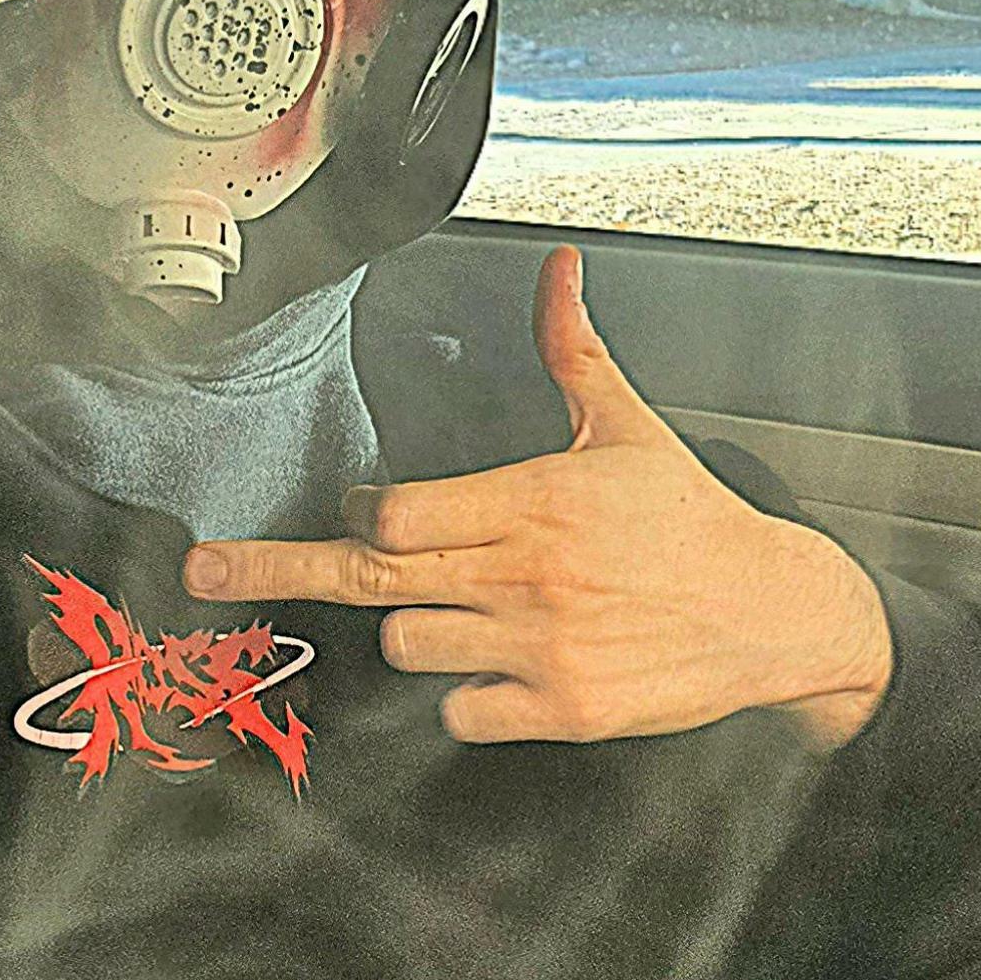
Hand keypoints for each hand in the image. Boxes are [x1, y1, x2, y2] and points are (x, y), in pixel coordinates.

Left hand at [183, 247, 892, 746]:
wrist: (774, 612)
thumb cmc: (689, 520)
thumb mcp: (629, 428)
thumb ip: (572, 351)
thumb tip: (557, 268)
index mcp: (534, 499)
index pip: (397, 514)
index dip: (363, 515)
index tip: (363, 515)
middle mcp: (527, 574)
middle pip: (369, 578)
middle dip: (275, 568)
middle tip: (205, 566)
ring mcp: (541, 646)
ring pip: (410, 646)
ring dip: (419, 630)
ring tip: (476, 609)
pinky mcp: (561, 708)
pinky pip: (460, 712)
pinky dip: (468, 697)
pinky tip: (510, 665)